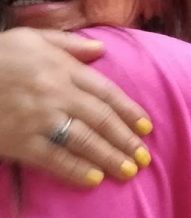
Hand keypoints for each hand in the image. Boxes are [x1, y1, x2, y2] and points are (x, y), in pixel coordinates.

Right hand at [0, 28, 152, 185]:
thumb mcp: (31, 38)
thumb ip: (69, 44)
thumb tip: (101, 48)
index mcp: (62, 69)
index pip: (106, 91)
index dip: (129, 111)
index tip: (146, 127)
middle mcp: (56, 94)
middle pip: (100, 118)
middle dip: (125, 139)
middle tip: (144, 156)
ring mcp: (38, 119)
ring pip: (83, 140)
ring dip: (108, 157)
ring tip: (128, 170)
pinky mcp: (18, 141)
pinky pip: (52, 157)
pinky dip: (74, 169)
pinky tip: (93, 179)